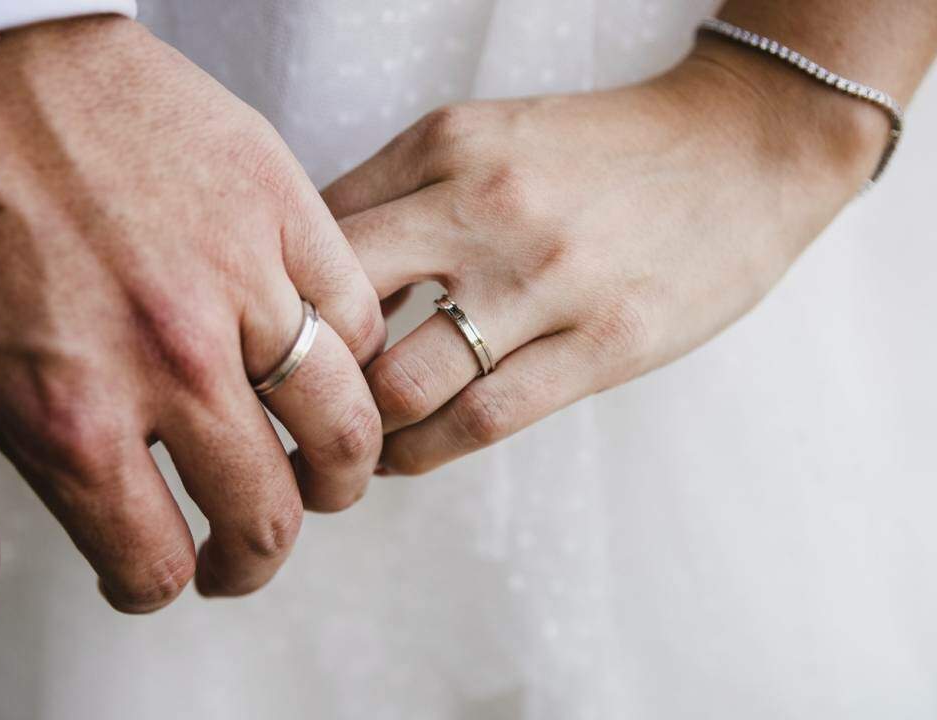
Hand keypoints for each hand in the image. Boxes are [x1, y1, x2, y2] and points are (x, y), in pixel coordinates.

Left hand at [0, 16, 384, 625]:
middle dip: (254, 556)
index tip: (155, 571)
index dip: (156, 584)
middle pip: (266, 513)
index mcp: (69, 416)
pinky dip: (352, 356)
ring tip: (318, 474)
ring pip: (345, 421)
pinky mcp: (279, 206)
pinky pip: (357, 312)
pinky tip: (320, 363)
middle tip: (242, 550)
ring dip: (337, 471)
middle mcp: (171, 361)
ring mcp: (239, 280)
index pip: (153, 559)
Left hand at [326, 38, 887, 474]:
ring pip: (404, 384)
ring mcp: (547, 279)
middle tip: (275, 417)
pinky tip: (402, 456)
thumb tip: (316, 279)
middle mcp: (485, 207)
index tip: (262, 349)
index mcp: (446, 147)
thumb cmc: (597, 153)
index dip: (275, 306)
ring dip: (355, 432)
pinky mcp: (606, 342)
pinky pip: (481, 419)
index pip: (316, 238)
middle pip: (340, 314)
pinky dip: (422, 452)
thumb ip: (400, 194)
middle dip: (291, 379)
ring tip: (340, 448)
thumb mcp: (487, 137)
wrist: (740, 148)